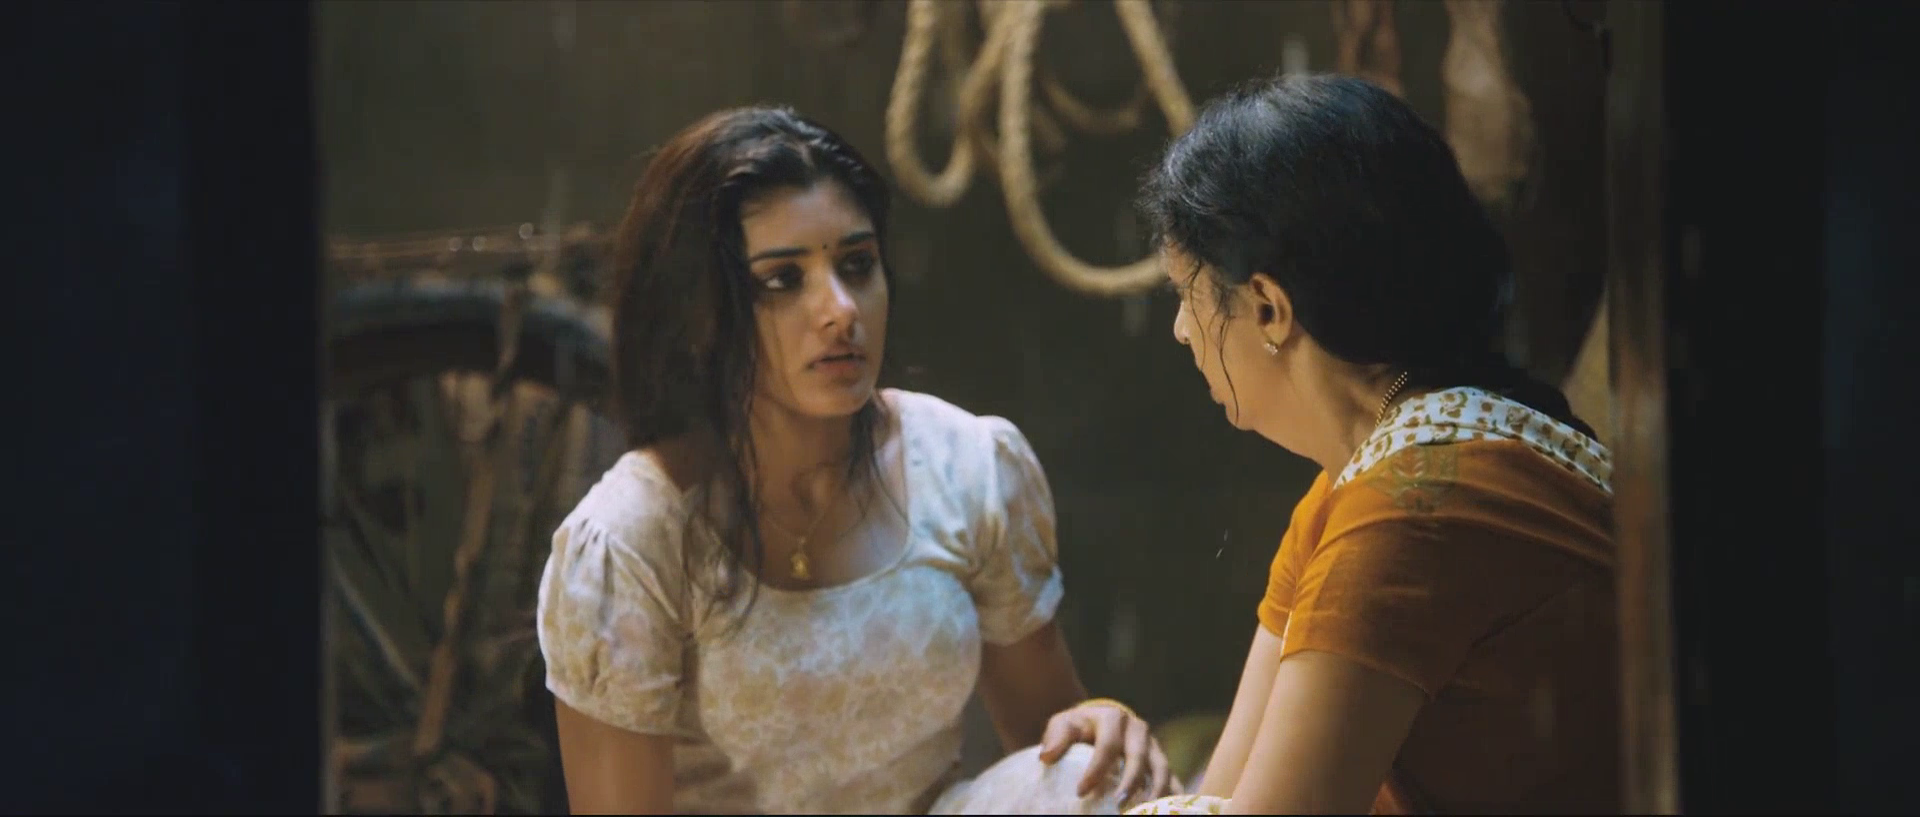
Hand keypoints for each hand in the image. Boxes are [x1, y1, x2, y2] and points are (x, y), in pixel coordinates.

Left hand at [1037, 700, 1172, 801]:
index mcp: (1114, 718)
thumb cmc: (1079, 727)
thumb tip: (1046, 756)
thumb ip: (1056, 737)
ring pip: (1161, 769)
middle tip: (1117, 805)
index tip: (1080, 792)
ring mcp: (1153, 745)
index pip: (1107, 746)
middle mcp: (1138, 729)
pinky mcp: (1161, 760)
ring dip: (1154, 792)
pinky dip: (1172, 795)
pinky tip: (1164, 810)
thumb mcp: (1064, 725)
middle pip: (1138, 758)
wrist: (1100, 722)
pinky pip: (1172, 778)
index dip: (1095, 770)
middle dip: (1130, 783)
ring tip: (1142, 812)